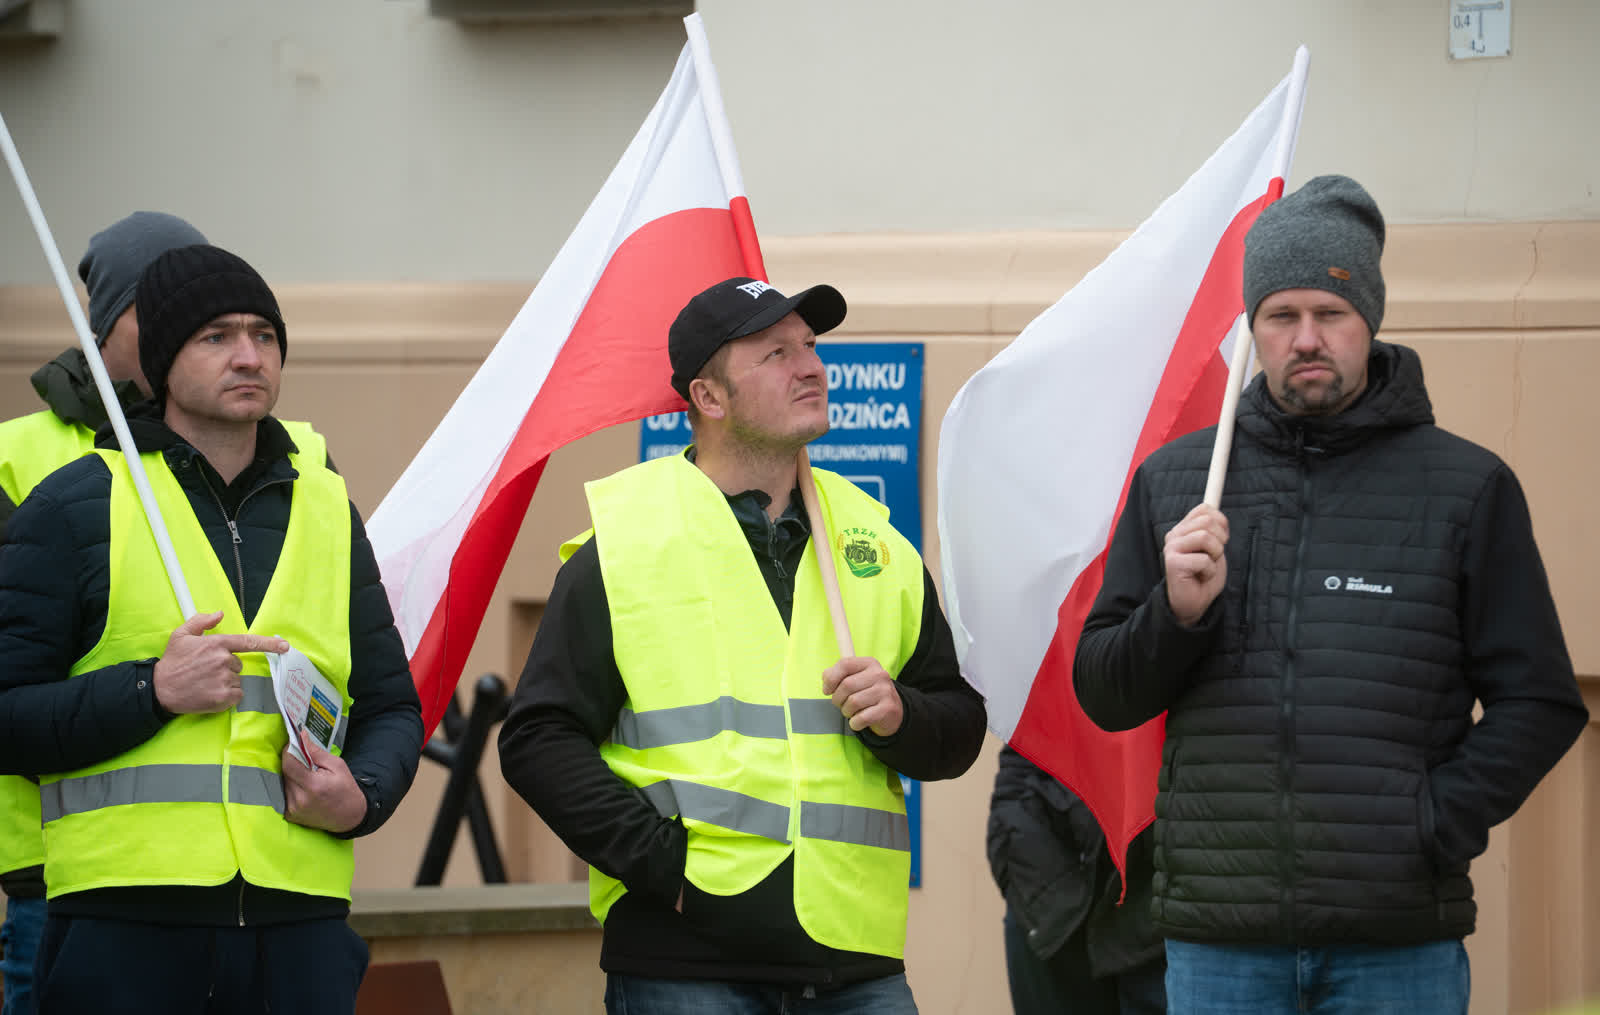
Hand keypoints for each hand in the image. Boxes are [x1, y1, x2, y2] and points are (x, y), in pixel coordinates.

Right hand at [153, 611, 288, 714]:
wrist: (159, 689)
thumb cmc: (172, 662)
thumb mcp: (181, 635)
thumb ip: (201, 621)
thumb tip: (220, 614)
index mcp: (216, 643)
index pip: (248, 642)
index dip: (269, 644)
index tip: (285, 646)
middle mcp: (223, 660)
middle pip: (238, 665)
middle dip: (226, 668)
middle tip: (205, 671)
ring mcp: (223, 679)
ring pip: (237, 681)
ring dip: (225, 682)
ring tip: (204, 683)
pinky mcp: (222, 697)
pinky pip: (236, 695)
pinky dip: (227, 696)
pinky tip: (209, 693)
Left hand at [282, 735, 366, 833]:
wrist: (349, 816)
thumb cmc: (346, 788)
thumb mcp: (337, 765)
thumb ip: (317, 752)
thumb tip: (301, 737)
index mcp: (313, 786)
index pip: (289, 763)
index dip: (289, 751)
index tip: (293, 744)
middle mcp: (299, 799)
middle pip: (285, 773)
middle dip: (292, 762)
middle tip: (304, 760)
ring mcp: (293, 809)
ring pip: (284, 783)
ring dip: (291, 776)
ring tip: (306, 776)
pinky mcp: (290, 815)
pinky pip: (284, 794)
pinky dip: (291, 788)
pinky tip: (303, 788)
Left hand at [822, 656, 903, 736]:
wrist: (891, 712)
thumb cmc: (866, 694)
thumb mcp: (853, 679)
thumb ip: (836, 675)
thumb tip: (826, 679)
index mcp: (869, 663)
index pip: (844, 664)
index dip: (831, 679)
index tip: (827, 690)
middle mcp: (879, 674)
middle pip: (847, 685)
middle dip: (837, 699)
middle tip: (841, 704)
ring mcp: (885, 691)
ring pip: (853, 702)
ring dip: (846, 711)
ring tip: (852, 711)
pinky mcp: (888, 708)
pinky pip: (861, 718)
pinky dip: (855, 723)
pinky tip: (858, 721)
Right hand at [1163, 504, 1229, 626]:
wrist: (1193, 604)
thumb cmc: (1204, 576)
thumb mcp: (1214, 548)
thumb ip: (1213, 530)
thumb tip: (1218, 512)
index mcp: (1183, 529)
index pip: (1204, 509)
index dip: (1221, 523)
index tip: (1221, 540)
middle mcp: (1174, 535)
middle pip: (1207, 521)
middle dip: (1220, 541)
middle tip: (1213, 557)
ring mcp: (1171, 548)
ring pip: (1205, 537)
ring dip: (1214, 556)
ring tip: (1207, 567)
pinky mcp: (1173, 563)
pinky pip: (1203, 559)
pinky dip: (1210, 571)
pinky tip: (1201, 577)